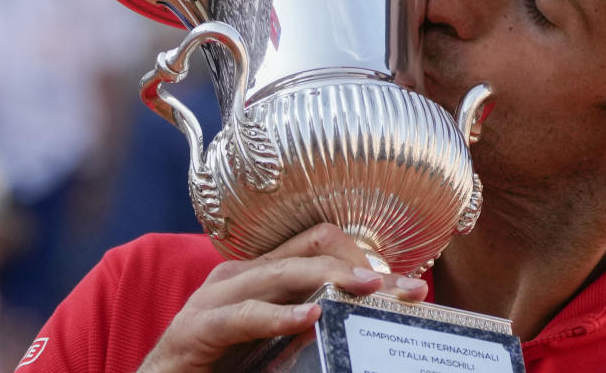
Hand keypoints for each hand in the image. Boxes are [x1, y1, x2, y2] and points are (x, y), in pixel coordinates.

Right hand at [137, 224, 427, 371]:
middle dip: (363, 267)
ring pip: (281, 273)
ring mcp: (215, 298)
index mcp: (263, 274)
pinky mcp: (195, 330)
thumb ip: (313, 328)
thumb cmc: (220, 366)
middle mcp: (241, 276)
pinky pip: (242, 315)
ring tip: (370, 290)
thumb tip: (365, 328)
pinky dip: (277, 315)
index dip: (367, 257)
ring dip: (331, 279)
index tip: (409, 285)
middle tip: (406, 288)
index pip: (322, 245)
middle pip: (311, 252)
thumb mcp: (277, 344)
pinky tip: (309, 318)